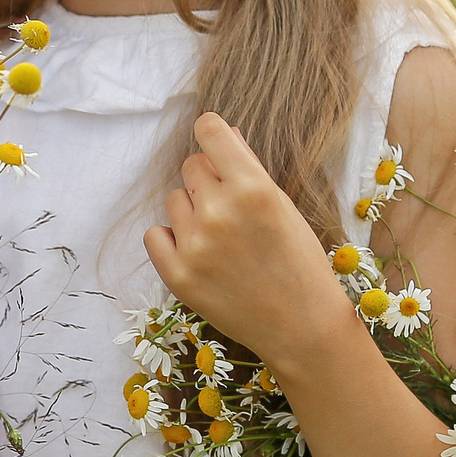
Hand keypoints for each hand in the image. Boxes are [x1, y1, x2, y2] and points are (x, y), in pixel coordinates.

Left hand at [143, 112, 359, 362]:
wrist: (301, 325)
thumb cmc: (298, 262)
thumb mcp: (283, 206)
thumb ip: (249, 166)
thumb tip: (224, 131)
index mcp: (252, 188)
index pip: (210, 131)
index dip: (213, 135)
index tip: (217, 148)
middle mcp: (219, 212)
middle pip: (191, 166)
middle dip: (209, 180)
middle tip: (233, 212)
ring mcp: (195, 244)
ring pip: (174, 200)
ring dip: (192, 212)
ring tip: (223, 240)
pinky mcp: (177, 274)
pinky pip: (154, 234)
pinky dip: (171, 240)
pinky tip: (199, 254)